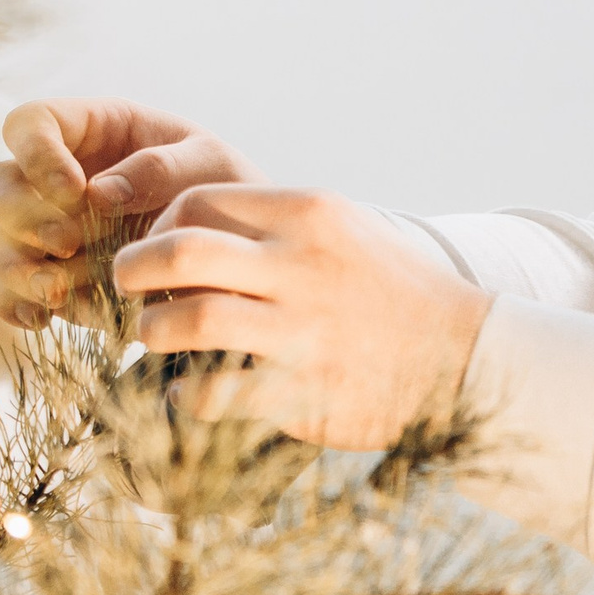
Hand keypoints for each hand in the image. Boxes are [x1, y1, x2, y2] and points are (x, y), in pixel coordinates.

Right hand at [0, 98, 258, 330]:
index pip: (30, 124)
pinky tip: (42, 319)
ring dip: (19, 268)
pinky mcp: (54, 280)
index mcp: (91, 132)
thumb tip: (97, 192)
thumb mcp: (211, 165)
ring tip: (60, 290)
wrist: (240, 255)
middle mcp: (56, 180)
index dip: (34, 154)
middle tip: (69, 242)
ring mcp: (49, 232)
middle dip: (23, 217)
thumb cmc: (226, 190)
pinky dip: (17, 306)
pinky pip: (9, 294)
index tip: (72, 189)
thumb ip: (161, 167)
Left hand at [116, 187, 492, 447]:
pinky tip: (186, 392)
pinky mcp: (303, 393)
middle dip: (134, 270)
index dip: (160, 225)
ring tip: (152, 338)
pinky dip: (186, 393)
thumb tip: (199, 226)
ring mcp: (302, 332)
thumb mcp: (350, 231)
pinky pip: (215, 391)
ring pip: (189, 319)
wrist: (468, 359)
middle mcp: (303, 267)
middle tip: (125, 288)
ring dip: (153, 330)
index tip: (156, 251)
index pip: (200, 201)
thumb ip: (282, 224)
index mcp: (310, 216)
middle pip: (181, 250)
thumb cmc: (400, 295)